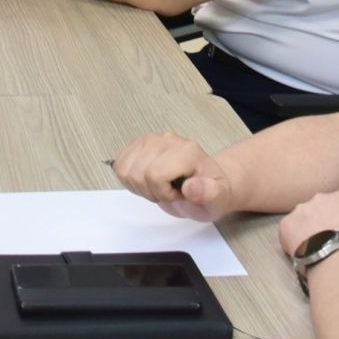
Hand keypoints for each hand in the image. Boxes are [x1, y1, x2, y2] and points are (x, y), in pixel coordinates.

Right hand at [112, 132, 237, 221]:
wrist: (207, 181)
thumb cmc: (211, 192)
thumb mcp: (218, 200)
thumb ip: (208, 193)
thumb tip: (190, 187)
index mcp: (187, 151)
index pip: (154, 175)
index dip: (163, 193)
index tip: (179, 195)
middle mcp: (167, 140)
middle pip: (138, 173)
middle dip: (151, 192)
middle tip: (169, 192)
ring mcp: (151, 139)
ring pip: (125, 169)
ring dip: (138, 186)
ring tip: (159, 187)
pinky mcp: (139, 143)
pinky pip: (119, 164)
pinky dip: (129, 178)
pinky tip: (146, 181)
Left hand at [279, 190, 338, 269]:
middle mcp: (322, 197)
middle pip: (322, 211)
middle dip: (325, 226)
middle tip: (331, 247)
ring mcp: (302, 209)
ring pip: (303, 222)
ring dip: (308, 235)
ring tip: (317, 254)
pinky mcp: (287, 225)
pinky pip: (289, 234)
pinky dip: (294, 244)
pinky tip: (305, 256)